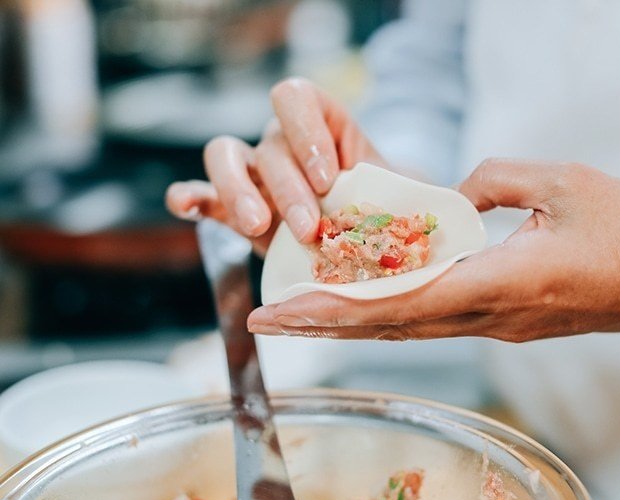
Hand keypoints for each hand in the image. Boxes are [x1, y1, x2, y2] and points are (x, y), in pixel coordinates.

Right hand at [165, 78, 384, 254]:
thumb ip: (383, 189)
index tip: (328, 179)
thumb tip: (387, 205)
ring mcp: (252, 172)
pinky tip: (185, 206)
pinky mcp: (231, 208)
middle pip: (270, 145)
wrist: (363, 236)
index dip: (307, 133)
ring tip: (258, 225)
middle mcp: (281, 141)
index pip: (296, 98)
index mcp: (319, 121)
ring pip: (224, 156)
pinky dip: (188, 198)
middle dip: (289, 189)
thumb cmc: (378, 204)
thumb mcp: (389, 191)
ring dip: (238, 191)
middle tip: (308, 229)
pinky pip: (201, 194)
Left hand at [246, 159, 619, 340]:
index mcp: (502, 283)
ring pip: (413, 328)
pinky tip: (372, 301)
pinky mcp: (513, 322)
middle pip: (392, 326)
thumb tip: (455, 193)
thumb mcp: (563, 182)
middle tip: (267, 318)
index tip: (283, 311)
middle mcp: (493, 317)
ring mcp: (502, 326)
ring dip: (355, 322)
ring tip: (304, 312)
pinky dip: (396, 312)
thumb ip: (495, 179)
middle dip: (325, 323)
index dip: (334, 309)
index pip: (398, 303)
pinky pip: (441, 319)